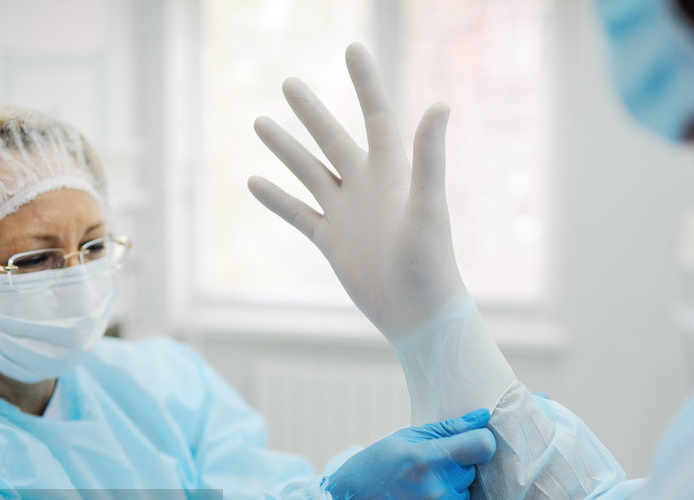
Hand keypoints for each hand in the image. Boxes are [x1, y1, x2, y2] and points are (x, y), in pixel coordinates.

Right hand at [250, 42, 464, 338]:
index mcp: (391, 172)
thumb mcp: (429, 206)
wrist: (417, 313)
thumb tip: (440, 103)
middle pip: (332, 138)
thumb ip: (429, 156)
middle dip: (311, 111)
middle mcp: (366, 186)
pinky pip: (298, 214)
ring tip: (259, 122)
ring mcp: (346, 212)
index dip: (364, 82)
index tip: (352, 48)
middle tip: (289, 83)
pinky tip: (253, 182)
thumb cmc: (431, 262)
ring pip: (309, 171)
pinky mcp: (331, 240)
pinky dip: (276, 199)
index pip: (376, 115)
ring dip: (286, 148)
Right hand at [324, 409, 495, 499]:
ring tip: (428, 479)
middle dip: (461, 462)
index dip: (480, 439)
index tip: (470, 439)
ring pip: (468, 487)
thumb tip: (482, 416)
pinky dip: (451, 495)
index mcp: (428, 458)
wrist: (353, 498)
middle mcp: (438, 487)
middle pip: (475, 467)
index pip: (483, 445)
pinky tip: (429, 491)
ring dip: (456, 482)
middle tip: (434, 462)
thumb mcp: (408, 437)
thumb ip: (449, 428)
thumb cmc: (379, 464)